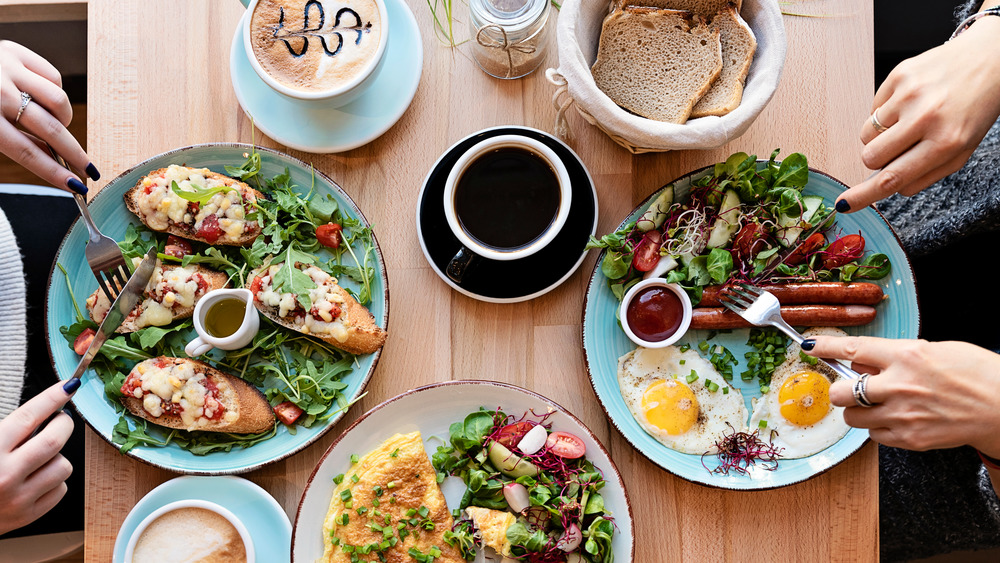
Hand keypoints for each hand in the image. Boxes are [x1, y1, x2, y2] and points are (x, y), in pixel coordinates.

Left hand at [0, 40, 96, 194]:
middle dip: (75, 154)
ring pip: (59, 101)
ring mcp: (9, 69)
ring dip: (64, 118)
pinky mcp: (16, 52)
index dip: (54, 172)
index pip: (28, 152)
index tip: (76, 186)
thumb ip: (16, 143)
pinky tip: (42, 97)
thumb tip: (54, 160)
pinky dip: (54, 92)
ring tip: (56, 123)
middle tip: (89, 169)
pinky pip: (53, 77)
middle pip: (51, 129)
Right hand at [0, 380, 76, 534]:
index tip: (68, 386)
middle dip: (63, 424)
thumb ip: (7, 429)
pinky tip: (37, 478)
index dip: (52, 398)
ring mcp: (18, 498)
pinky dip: (54, 481)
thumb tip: (44, 408)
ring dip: (57, 456)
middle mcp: (5, 474)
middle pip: (54, 439)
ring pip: (62, 465)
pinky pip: (60, 489)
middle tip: (59, 421)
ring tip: (39, 457)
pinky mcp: (28, 515)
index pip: (29, 416)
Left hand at [802, 336, 999, 457]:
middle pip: (842, 391)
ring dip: (857, 410)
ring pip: (852, 417)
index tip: (810, 347)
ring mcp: (903, 415)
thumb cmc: (975, 373)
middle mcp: (900, 386)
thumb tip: (862, 361)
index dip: (825, 347)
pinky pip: (873, 436)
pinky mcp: (909, 439)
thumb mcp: (934, 350)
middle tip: (851, 387)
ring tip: (879, 405)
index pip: (852, 349)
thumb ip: (894, 355)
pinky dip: (877, 428)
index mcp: (907, 356)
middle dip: (841, 389)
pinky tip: (895, 419)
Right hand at [835, 16, 999, 211]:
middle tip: (898, 148)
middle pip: (871, 156)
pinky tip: (909, 103)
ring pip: (867, 134)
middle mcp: (926, 117)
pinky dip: (886, 112)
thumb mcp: (961, 150)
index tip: (843, 204)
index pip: (893, 177)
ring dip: (881, 134)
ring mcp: (910, 94)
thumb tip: (887, 187)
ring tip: (908, 121)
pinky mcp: (899, 75)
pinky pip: (872, 109)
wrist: (990, 59)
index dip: (863, 195)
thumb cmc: (975, 109)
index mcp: (946, 142)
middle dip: (877, 158)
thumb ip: (925, 174)